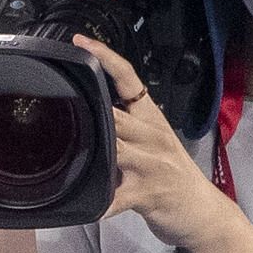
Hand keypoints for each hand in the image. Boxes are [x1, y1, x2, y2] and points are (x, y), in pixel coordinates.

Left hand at [73, 35, 243, 250]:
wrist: (202, 210)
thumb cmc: (170, 176)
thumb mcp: (152, 142)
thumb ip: (125, 127)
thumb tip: (89, 111)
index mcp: (151, 118)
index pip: (129, 79)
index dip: (105, 58)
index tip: (80, 42)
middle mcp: (152, 135)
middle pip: (113, 114)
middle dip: (86, 110)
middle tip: (51, 101)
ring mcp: (150, 164)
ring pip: (114, 149)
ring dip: (90, 152)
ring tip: (59, 151)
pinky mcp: (146, 193)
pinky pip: (115, 198)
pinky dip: (98, 204)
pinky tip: (82, 207)